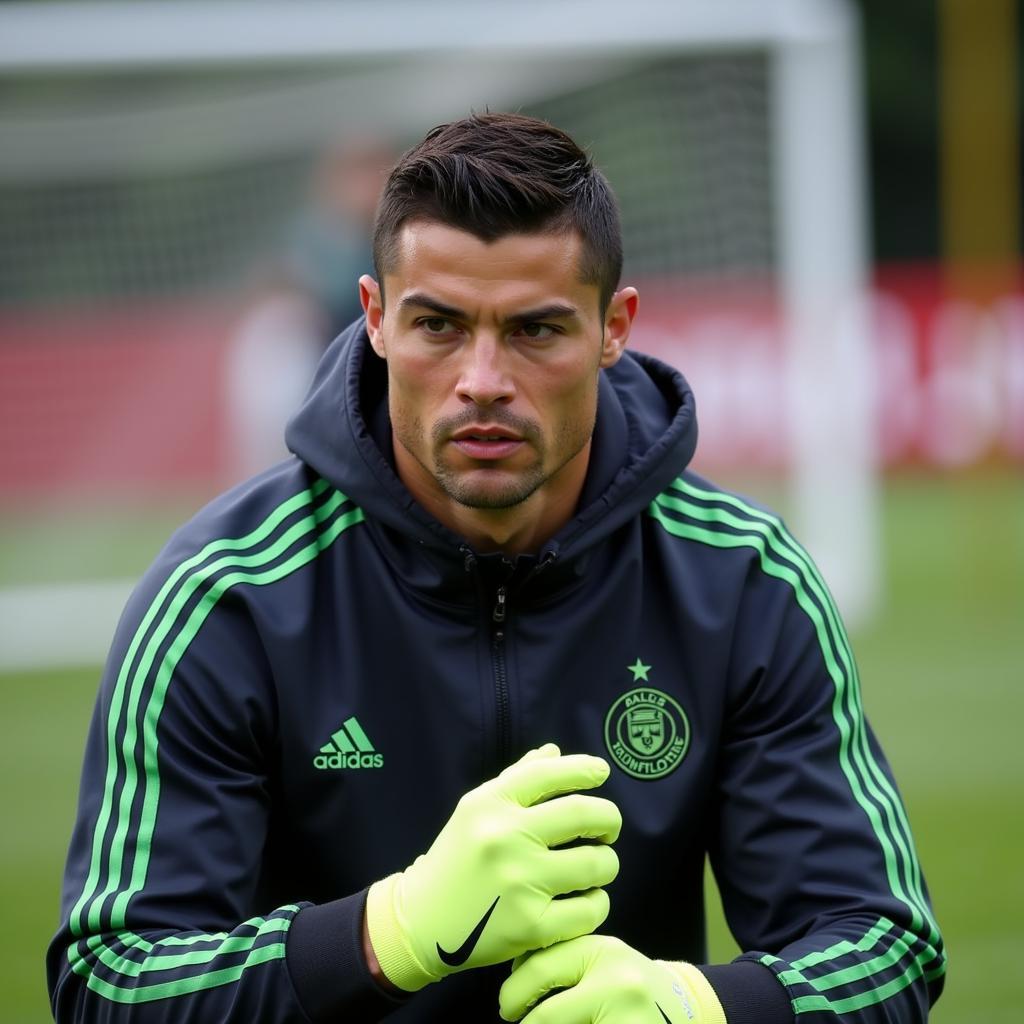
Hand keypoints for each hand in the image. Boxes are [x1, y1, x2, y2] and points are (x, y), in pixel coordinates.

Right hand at [365, 744, 621, 991]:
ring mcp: (519, 882)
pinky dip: (597, 903)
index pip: (548, 773)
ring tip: (596, 866)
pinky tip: (586, 900)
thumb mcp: (476, 810)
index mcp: (490, 804)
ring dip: (606, 863)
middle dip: (609, 819)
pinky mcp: (530, 926)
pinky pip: (590, 909)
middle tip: (607, 829)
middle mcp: (505, 837)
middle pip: (584, 814)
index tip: (602, 772)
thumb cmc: (458, 859)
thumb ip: (517, 779)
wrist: (421, 921)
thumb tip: (555, 752)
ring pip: (597, 864)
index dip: (583, 768)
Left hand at [499, 935, 726, 1023]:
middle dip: (524, 1023)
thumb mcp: (599, 957)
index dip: (513, 992)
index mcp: (601, 950)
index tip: (507, 1006)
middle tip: (514, 1020)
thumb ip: (561, 959)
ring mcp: (627, 1019)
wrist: (686, 1007)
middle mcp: (617, 982)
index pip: (539, 970)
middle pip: (546, 1016)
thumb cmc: (628, 983)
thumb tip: (512, 977)